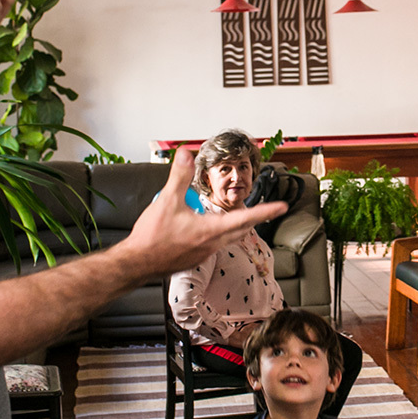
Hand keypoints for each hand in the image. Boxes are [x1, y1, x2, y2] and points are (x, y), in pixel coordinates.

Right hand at [123, 149, 285, 275]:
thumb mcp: (166, 201)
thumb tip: (186, 154)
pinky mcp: (196, 259)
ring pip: (229, 238)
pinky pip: (216, 245)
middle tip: (267, 210)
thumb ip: (179, 176)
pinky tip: (211, 230)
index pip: (245, 218)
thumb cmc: (152, 236)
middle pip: (241, 229)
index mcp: (210, 230)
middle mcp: (212, 244)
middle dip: (255, 218)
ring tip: (243, 218)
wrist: (136, 264)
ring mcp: (205, 254)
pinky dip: (221, 235)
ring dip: (237, 227)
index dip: (265, 211)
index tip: (281, 207)